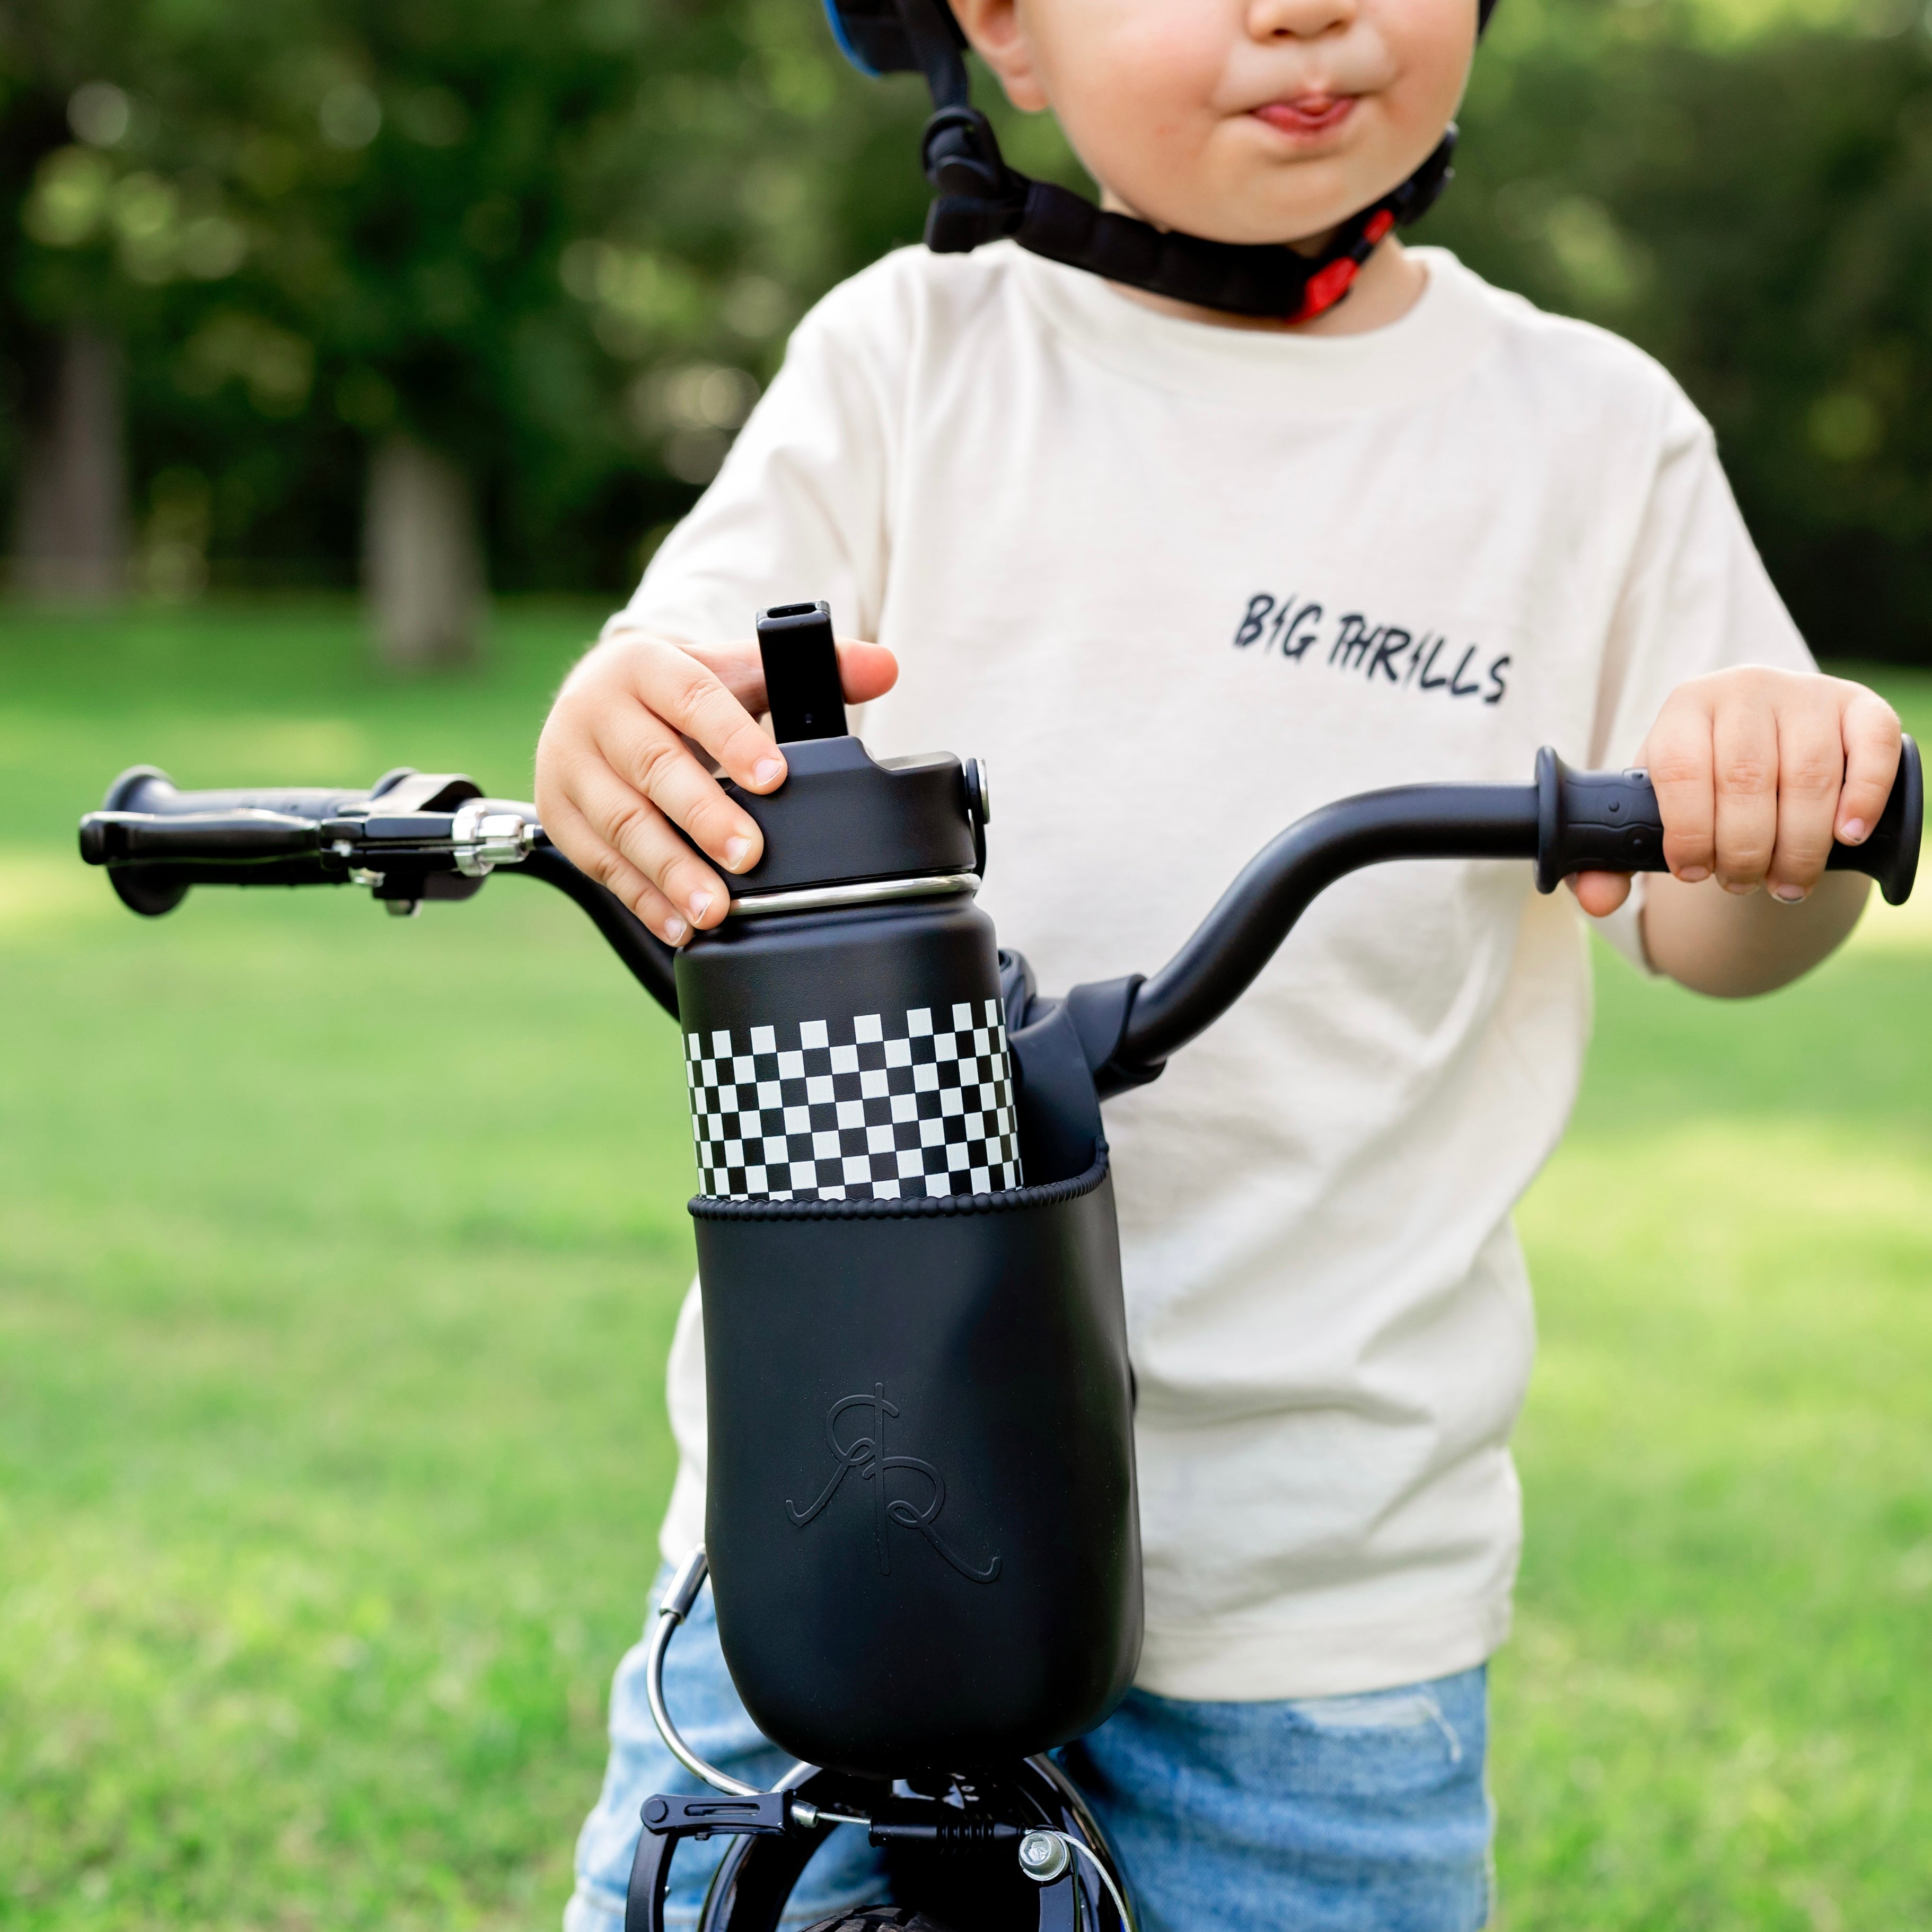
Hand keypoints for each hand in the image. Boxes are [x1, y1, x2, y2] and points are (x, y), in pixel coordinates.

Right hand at [535, 629, 897, 942]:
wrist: (596, 703)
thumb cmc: (679, 692)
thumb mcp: (735, 671)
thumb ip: (812, 669)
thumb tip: (882, 666)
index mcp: (643, 665)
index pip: (691, 697)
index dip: (732, 738)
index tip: (775, 778)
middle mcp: (595, 711)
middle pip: (652, 766)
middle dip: (703, 816)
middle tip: (750, 856)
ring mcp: (568, 766)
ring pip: (621, 822)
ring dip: (671, 870)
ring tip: (716, 908)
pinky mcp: (558, 815)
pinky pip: (601, 863)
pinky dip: (642, 898)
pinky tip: (680, 925)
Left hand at [1570, 667, 1901, 917]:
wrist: (1766, 747)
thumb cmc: (1700, 789)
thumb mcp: (1652, 814)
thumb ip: (1615, 861)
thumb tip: (1594, 901)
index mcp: (1685, 708)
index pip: (1681, 770)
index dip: (1688, 832)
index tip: (1692, 873)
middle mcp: (1744, 690)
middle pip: (1746, 780)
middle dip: (1743, 850)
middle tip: (1741, 886)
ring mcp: (1806, 694)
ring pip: (1809, 776)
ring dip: (1799, 845)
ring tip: (1786, 884)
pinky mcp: (1860, 706)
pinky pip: (1871, 747)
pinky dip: (1863, 797)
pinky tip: (1847, 837)